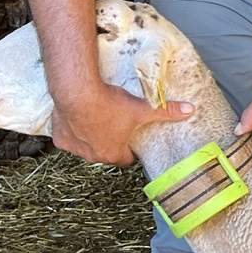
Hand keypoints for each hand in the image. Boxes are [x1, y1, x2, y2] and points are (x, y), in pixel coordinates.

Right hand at [53, 80, 190, 165]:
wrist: (77, 93)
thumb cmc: (110, 104)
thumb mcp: (142, 108)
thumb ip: (166, 111)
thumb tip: (191, 110)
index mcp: (112, 154)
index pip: (124, 159)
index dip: (129, 148)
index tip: (130, 136)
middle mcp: (92, 157)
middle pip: (104, 153)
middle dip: (110, 141)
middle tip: (114, 123)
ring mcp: (75, 148)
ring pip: (85, 146)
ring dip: (90, 136)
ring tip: (97, 117)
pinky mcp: (60, 139)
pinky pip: (68, 138)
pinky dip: (72, 130)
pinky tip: (78, 116)